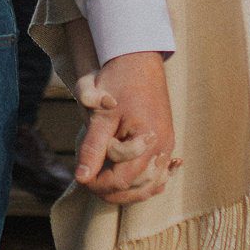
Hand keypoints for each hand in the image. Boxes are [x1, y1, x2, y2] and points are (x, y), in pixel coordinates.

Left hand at [75, 50, 175, 205]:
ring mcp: (167, 143)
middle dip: (112, 191)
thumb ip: (93, 148)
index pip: (122, 179)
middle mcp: (163, 146)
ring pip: (152, 184)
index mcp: (147, 140)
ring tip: (106, 186)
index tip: (81, 177)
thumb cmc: (118, 82)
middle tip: (90, 183)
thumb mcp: (101, 115)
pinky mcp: (166, 139)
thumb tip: (81, 178)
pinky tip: (133, 185)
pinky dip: (146, 182)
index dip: (99, 184)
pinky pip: (161, 172)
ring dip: (129, 191)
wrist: (138, 58)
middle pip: (138, 187)